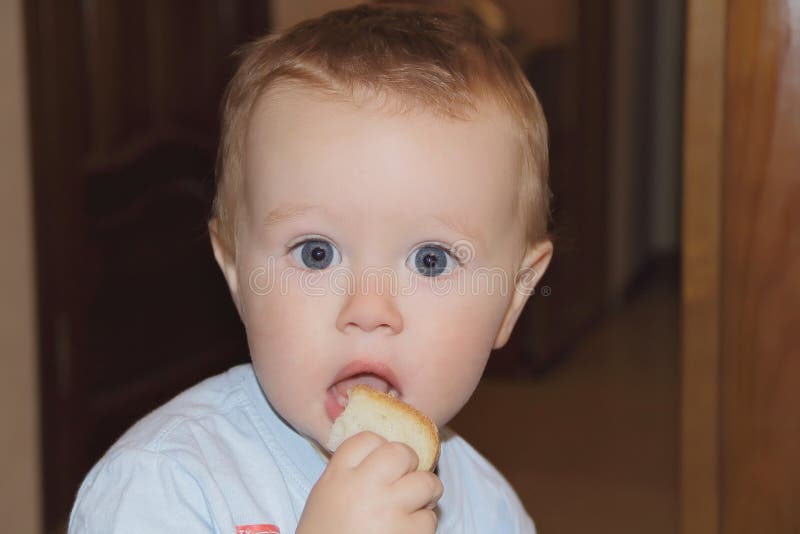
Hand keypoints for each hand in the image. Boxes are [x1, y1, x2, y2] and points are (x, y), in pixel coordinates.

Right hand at [297, 431, 442, 533]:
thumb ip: (350, 472)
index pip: (368, 438)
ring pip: (426, 483)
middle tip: (405, 481)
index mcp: (338, 476)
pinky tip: (406, 532)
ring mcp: (388, 510)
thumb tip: (384, 454)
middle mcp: (364, 487)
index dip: (380, 447)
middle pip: (401, 452)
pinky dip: (422, 526)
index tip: (382, 462)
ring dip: (425, 494)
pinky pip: (430, 518)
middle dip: (410, 465)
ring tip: (414, 506)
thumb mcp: (326, 496)